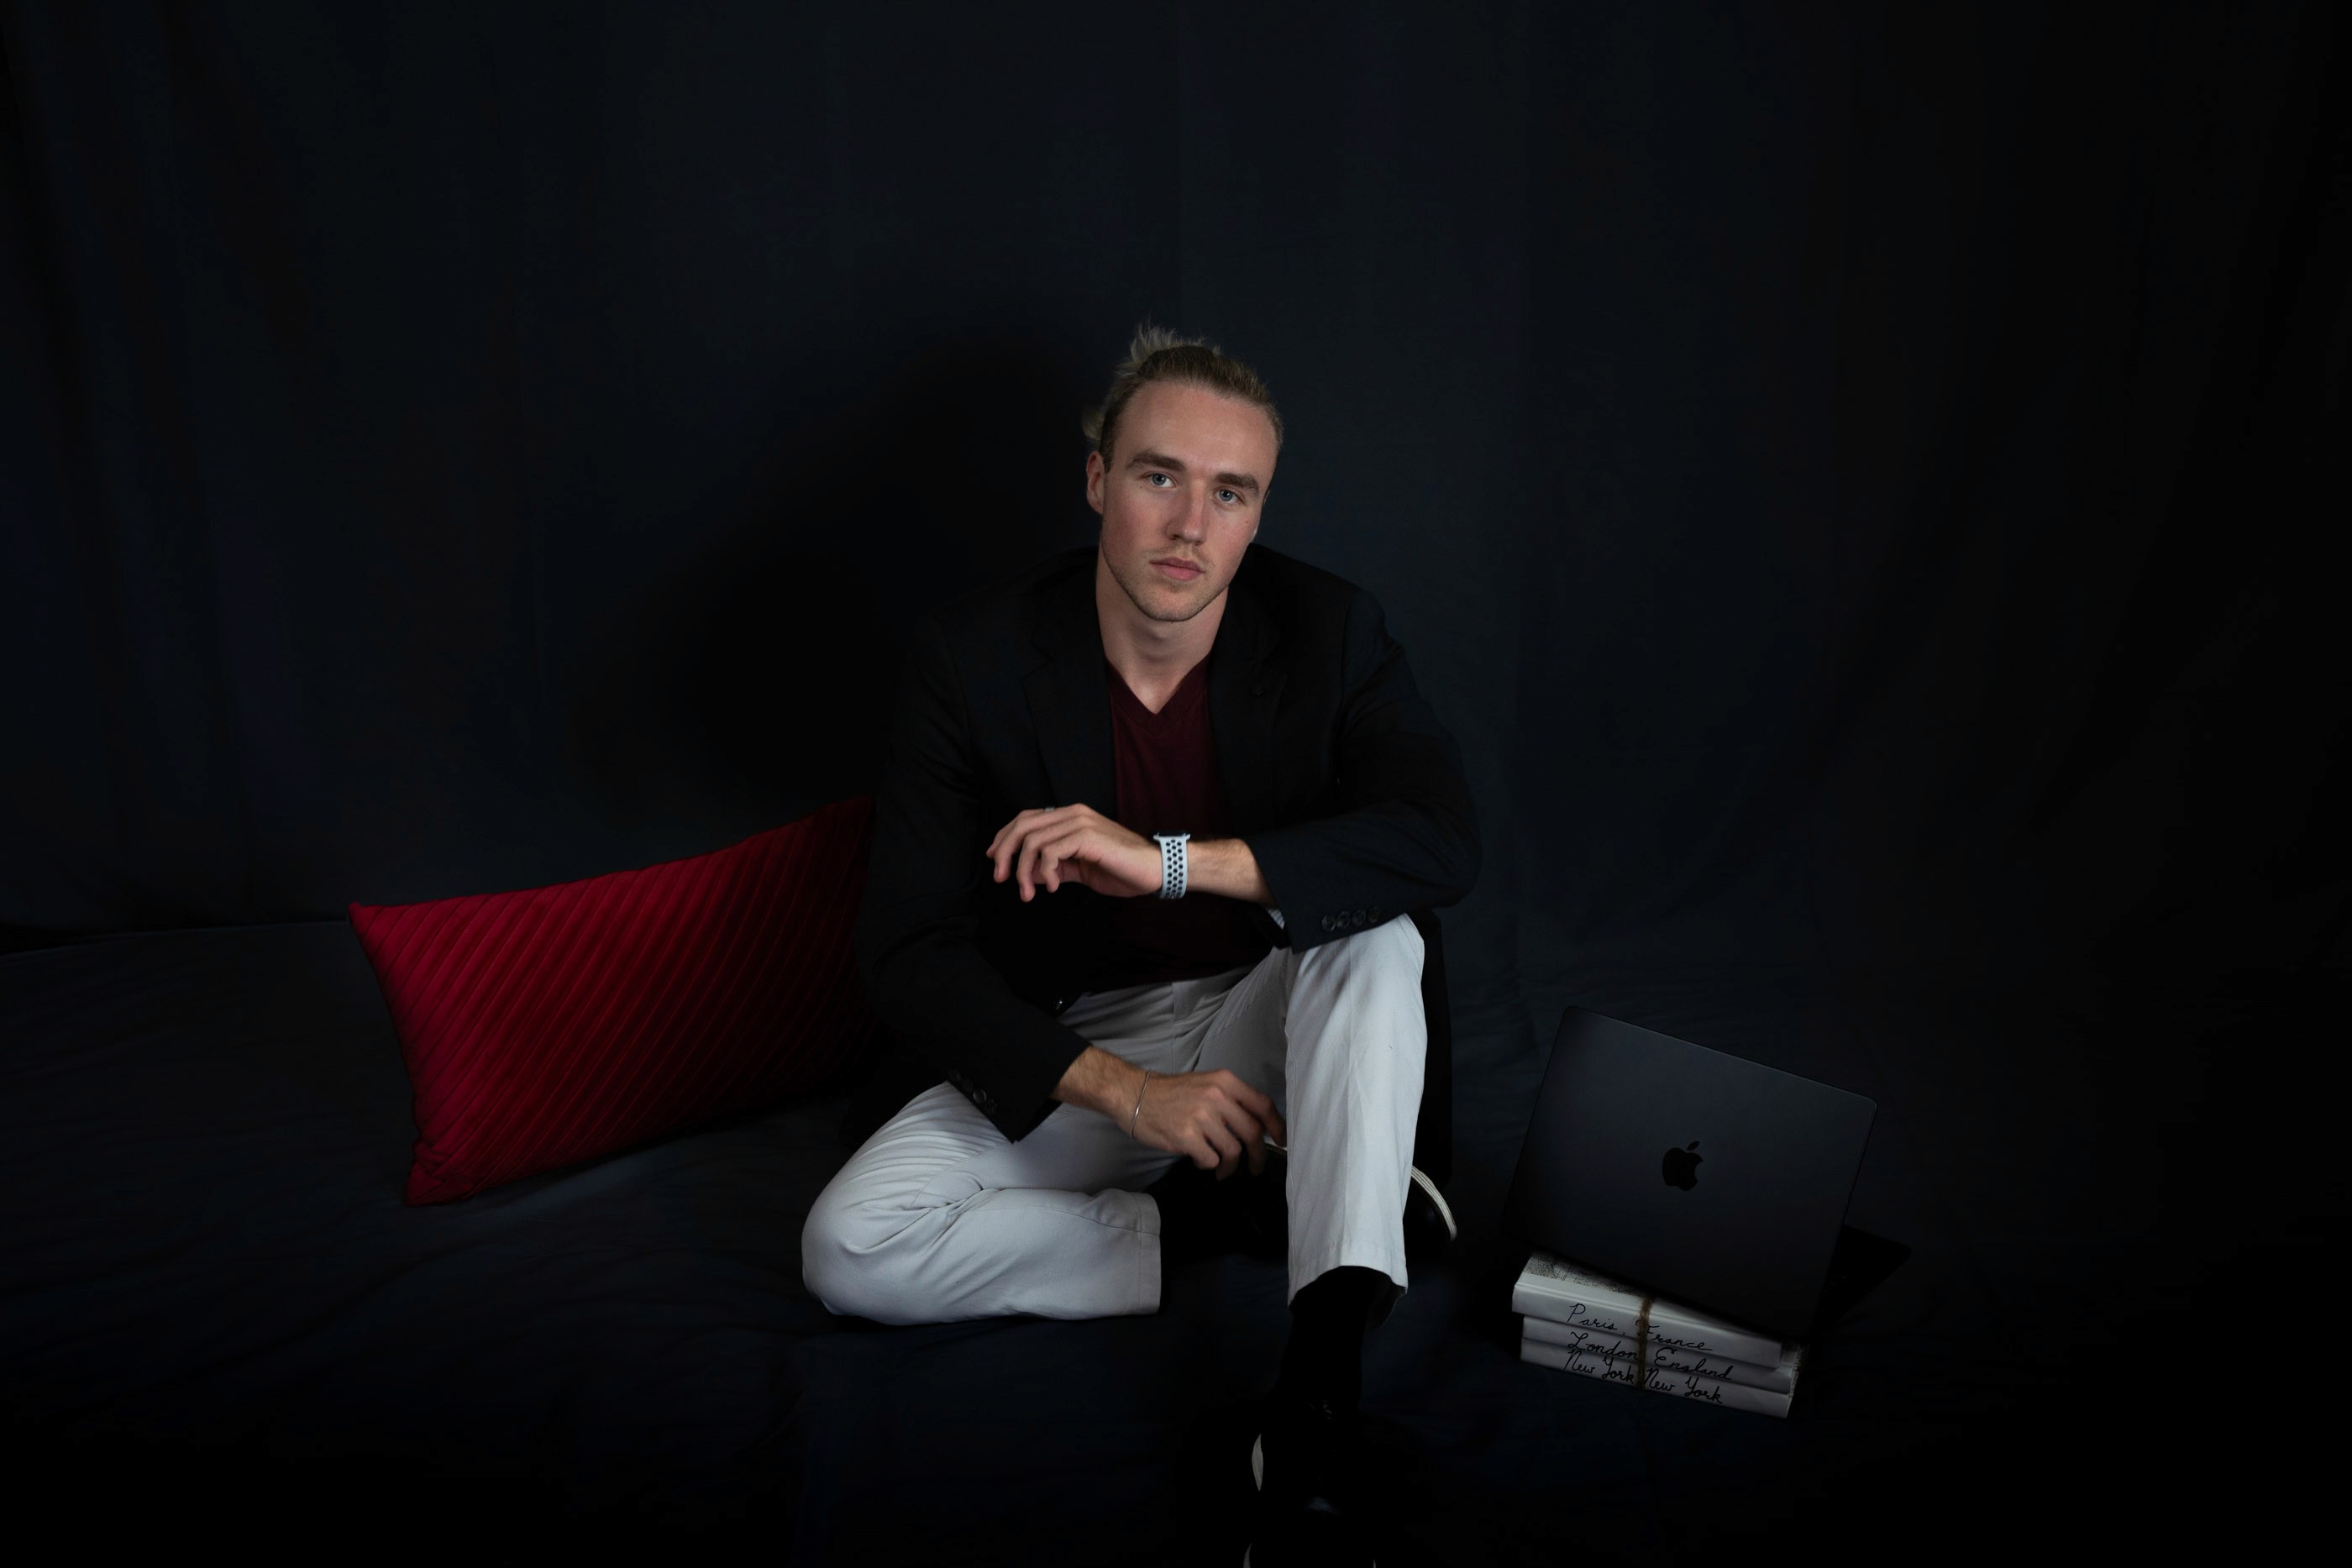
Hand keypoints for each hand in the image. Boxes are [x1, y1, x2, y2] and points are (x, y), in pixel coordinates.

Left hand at [983, 804, 1163, 900]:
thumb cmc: (1122, 869)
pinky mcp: (1087, 836)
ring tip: (1029, 892)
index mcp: (1070, 817)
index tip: (995, 860)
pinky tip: (1053, 886)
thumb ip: (1054, 868)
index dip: (1005, 838)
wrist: (1155, 870)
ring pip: (1033, 841)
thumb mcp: (1079, 870)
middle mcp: (1073, 814)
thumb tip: (1026, 874)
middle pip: (1023, 826)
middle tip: (1001, 878)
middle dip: (1005, 853)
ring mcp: (1080, 823)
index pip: (1026, 819)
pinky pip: (1051, 852)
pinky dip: (1045, 872)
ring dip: (1024, 871)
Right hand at [1132, 1066, 1287, 1179]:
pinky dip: (1210, 1165)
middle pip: (1253, 1132)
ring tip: (1223, 1169)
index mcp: (1224, 1082)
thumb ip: (1232, 1100)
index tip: (1282, 1141)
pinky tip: (1202, 1161)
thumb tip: (1258, 1126)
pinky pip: (1211, 1159)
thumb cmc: (1172, 1092)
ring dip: (1231, 1166)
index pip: (1263, 1105)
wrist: (1134, 1095)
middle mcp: (1216, 1097)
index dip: (1277, 1126)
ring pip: (1233, 1150)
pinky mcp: (1186, 1137)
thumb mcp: (1206, 1084)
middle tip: (1256, 1166)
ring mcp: (1201, 1117)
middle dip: (1258, 1155)